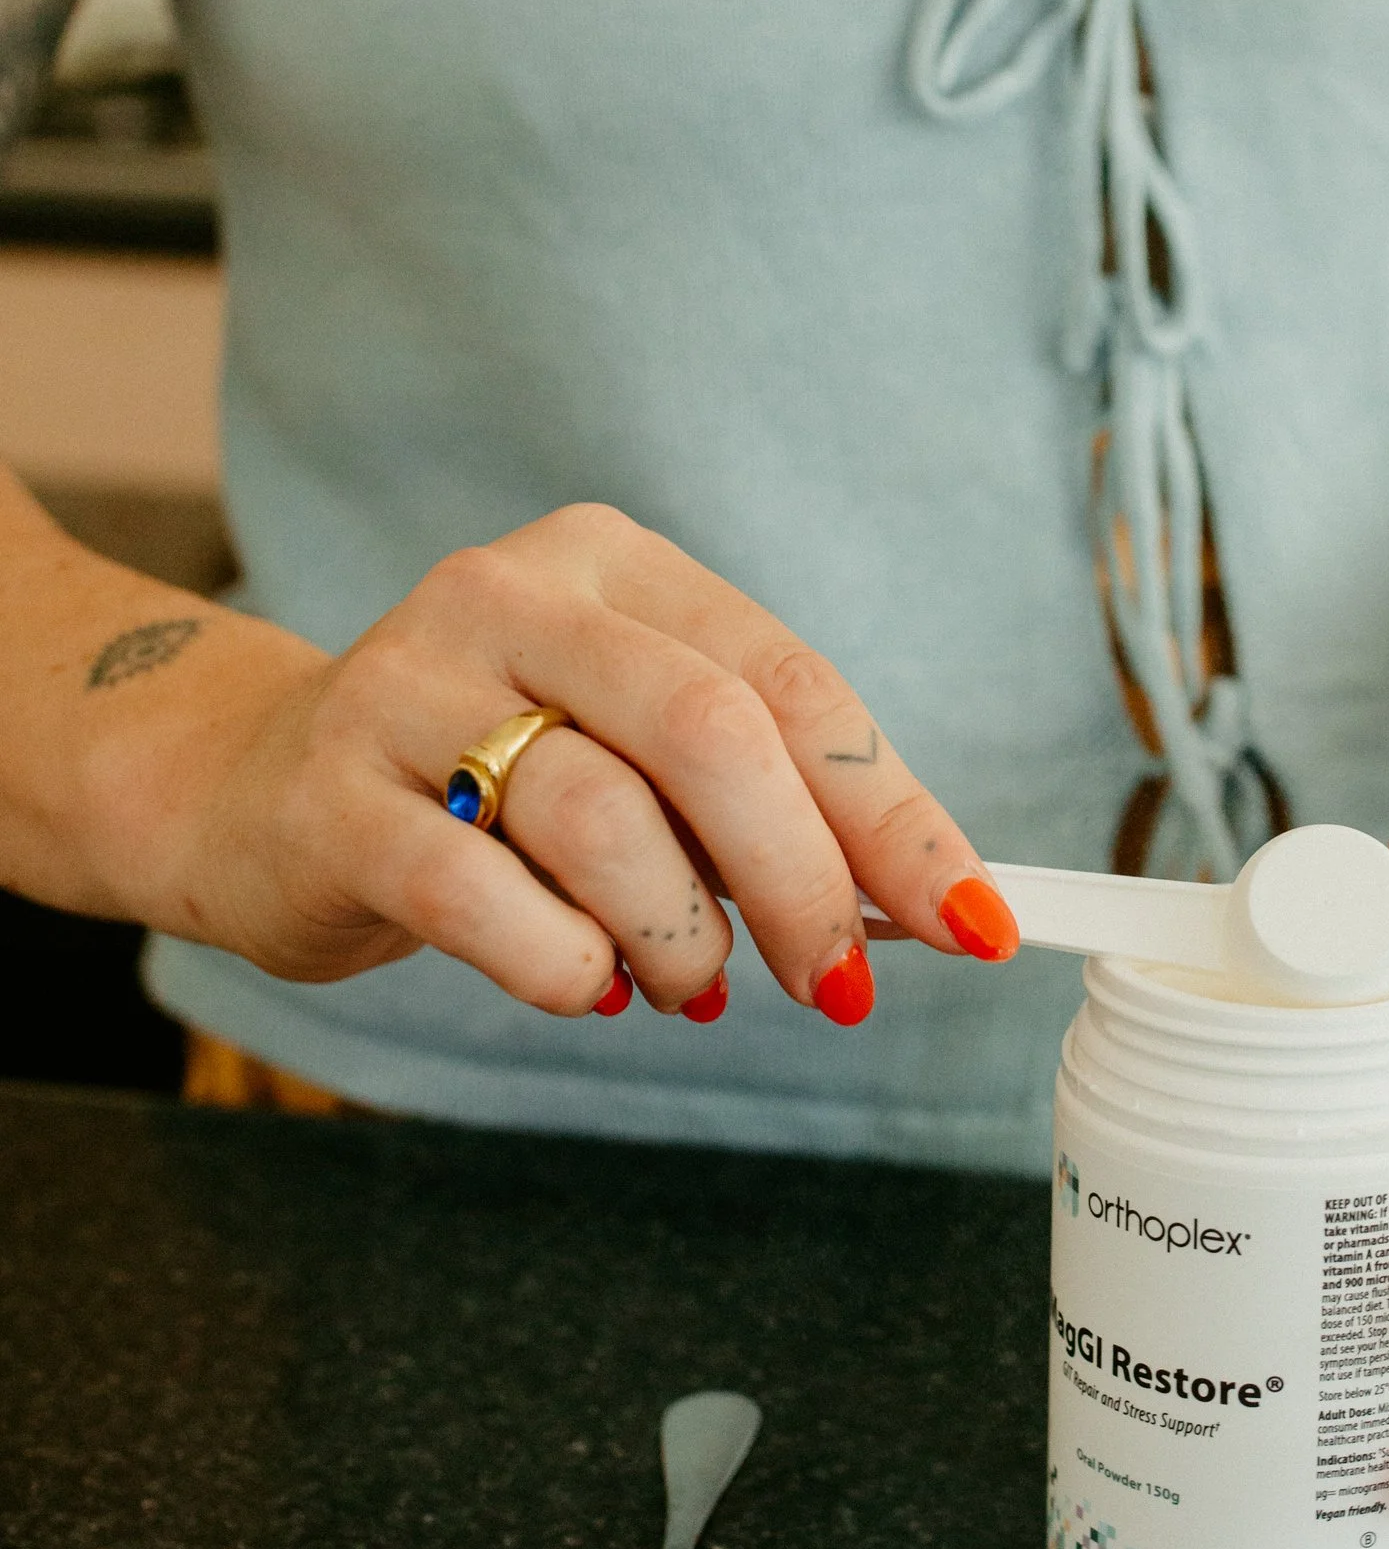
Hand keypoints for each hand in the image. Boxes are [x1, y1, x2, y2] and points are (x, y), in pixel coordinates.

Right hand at [95, 503, 1017, 1023]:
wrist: (254, 789)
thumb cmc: (490, 783)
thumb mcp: (638, 761)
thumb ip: (767, 806)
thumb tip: (931, 901)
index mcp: (612, 565)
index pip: (792, 685)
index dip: (893, 812)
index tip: (973, 919)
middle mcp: (509, 598)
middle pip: (710, 733)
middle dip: (803, 880)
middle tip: (836, 979)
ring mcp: (407, 689)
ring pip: (600, 816)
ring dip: (679, 936)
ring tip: (687, 983)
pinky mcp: (333, 797)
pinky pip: (480, 897)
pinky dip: (564, 964)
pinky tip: (583, 979)